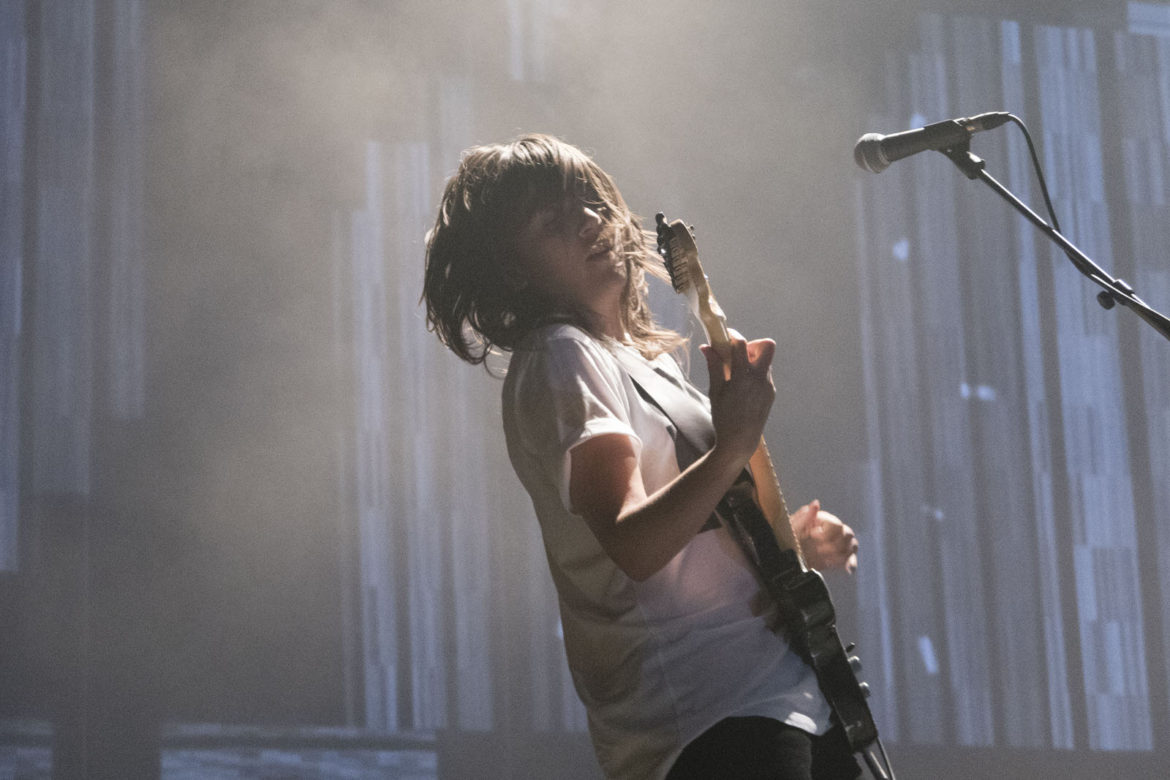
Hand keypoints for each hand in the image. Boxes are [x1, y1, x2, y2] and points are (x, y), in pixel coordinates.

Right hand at [702, 331, 775, 466]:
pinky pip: (765, 374)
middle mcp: (760, 379)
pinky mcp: (770, 393)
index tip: (726, 336)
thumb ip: (714, 366)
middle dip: (753, 343)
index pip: (742, 344)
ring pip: (765, 361)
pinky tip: (742, 386)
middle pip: (768, 345)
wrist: (740, 440)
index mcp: (743, 377)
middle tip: (738, 353)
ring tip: (736, 372)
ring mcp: (768, 386)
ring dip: (752, 359)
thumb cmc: (723, 416)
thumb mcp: (715, 391)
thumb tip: (706, 347)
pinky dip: (753, 373)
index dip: (733, 336)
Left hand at [790, 499, 857, 573]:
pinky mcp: (839, 558)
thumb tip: (816, 503)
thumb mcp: (792, 526)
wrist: (786, 555)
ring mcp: (838, 544)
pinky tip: (848, 569)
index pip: (836, 524)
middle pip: (847, 533)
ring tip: (824, 557)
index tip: (813, 535)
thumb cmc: (787, 536)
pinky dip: (852, 564)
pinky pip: (851, 559)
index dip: (827, 531)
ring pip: (852, 545)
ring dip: (840, 553)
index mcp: (823, 520)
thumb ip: (804, 516)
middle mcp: (833, 530)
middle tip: (818, 550)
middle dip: (834, 544)